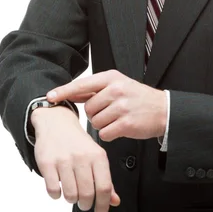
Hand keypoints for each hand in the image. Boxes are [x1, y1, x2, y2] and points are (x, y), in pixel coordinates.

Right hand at [31, 105, 120, 211]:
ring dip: (71, 199)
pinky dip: (56, 194)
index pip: (104, 187)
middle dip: (85, 204)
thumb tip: (114, 201)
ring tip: (72, 191)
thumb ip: (105, 180)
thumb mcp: (96, 156)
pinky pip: (53, 190)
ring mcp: (64, 159)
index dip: (103, 205)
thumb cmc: (78, 143)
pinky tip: (59, 186)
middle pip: (87, 194)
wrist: (57, 121)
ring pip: (70, 195)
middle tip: (84, 203)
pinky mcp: (47, 162)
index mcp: (98, 155)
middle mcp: (82, 157)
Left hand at [47, 70, 166, 142]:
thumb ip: (96, 89)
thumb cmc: (138, 98)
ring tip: (118, 118)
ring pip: (95, 122)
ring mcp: (121, 106)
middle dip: (95, 114)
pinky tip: (121, 127)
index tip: (50, 97)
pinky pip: (104, 133)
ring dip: (103, 124)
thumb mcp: (119, 85)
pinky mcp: (126, 123)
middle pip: (88, 108)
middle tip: (110, 112)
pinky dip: (110, 134)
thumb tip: (70, 93)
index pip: (82, 84)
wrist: (163, 110)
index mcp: (112, 77)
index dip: (64, 91)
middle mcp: (116, 89)